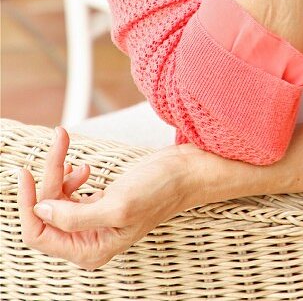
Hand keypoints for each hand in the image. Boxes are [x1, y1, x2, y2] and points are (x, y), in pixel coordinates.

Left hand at [17, 126, 190, 270]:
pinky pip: (70, 192)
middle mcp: (88, 239)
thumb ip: (76, 216)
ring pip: (57, 197)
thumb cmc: (161, 190)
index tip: (26, 173)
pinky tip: (82, 167)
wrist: (188, 171)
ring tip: (68, 146)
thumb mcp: (118, 205)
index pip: (40, 234)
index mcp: (90, 250)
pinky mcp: (101, 202)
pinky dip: (70, 174)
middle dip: (48, 175)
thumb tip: (41, 211)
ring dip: (58, 170)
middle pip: (47, 210)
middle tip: (60, 141)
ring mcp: (94, 221)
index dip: (28, 204)